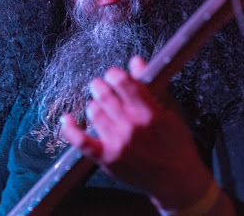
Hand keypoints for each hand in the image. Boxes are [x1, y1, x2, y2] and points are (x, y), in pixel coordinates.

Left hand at [59, 55, 215, 209]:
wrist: (176, 181)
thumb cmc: (177, 145)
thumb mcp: (171, 111)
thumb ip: (152, 85)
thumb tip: (136, 61)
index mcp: (150, 113)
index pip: (123, 83)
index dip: (114, 74)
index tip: (114, 75)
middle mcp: (132, 127)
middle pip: (104, 95)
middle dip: (100, 86)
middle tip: (101, 86)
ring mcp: (117, 144)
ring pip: (93, 112)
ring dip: (94, 105)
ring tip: (99, 106)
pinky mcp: (106, 159)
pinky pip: (80, 141)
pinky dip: (70, 129)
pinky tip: (67, 119)